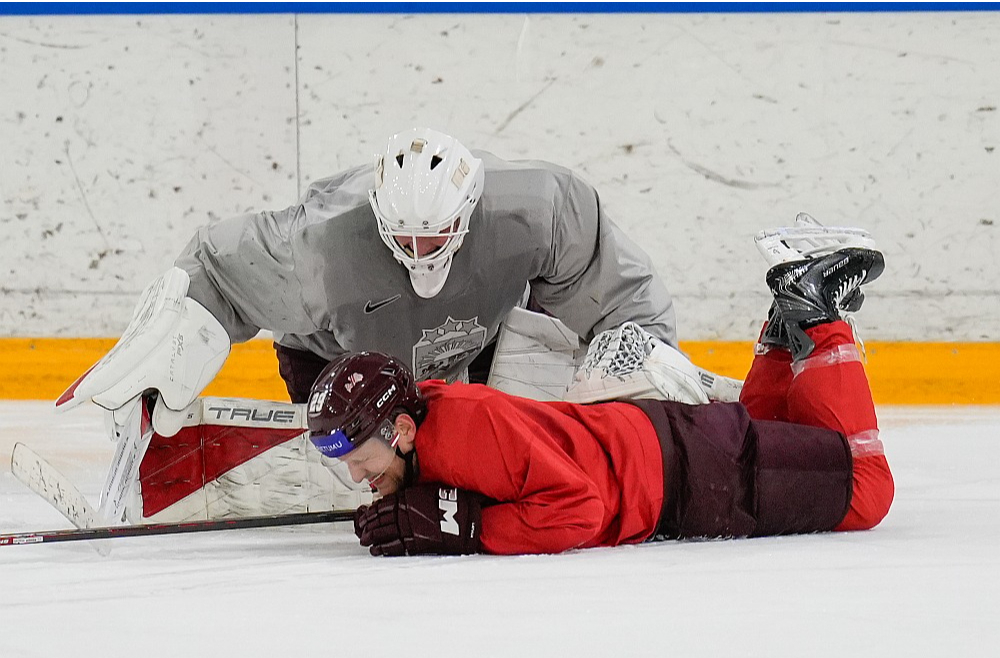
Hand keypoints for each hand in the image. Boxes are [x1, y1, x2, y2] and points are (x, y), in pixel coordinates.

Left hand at [354, 484, 481, 555]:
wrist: (466, 518)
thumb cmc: (452, 502)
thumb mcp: (430, 491)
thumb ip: (414, 496)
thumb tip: (402, 500)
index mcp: (408, 499)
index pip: (383, 505)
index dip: (372, 511)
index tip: (365, 514)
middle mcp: (405, 513)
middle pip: (379, 519)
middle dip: (368, 525)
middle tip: (360, 528)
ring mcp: (410, 528)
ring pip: (383, 533)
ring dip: (372, 536)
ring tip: (364, 539)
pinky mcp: (416, 543)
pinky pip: (395, 546)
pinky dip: (383, 548)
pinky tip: (376, 550)